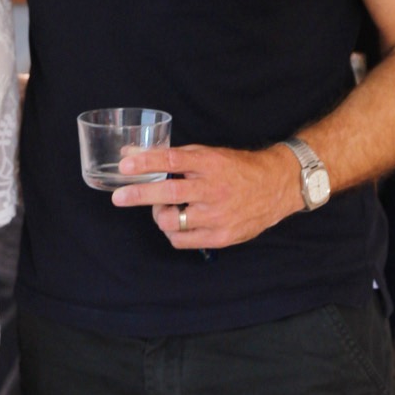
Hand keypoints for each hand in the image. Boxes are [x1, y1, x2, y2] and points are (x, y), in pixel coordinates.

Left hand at [111, 144, 301, 249]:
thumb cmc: (236, 169)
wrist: (275, 187)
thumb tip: (132, 154)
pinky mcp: (221, 237)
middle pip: (169, 192)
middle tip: (119, 196)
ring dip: (159, 215)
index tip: (125, 163)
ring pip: (173, 221)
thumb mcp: (208, 154)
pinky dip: (172, 232)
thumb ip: (173, 156)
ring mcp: (217, 216)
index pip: (173, 160)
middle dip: (139, 194)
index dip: (147, 162)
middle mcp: (213, 189)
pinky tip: (177, 222)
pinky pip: (182, 240)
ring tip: (162, 208)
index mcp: (210, 164)